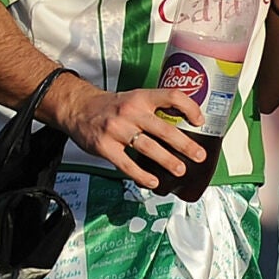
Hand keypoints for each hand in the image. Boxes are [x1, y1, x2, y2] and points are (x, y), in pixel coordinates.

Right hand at [52, 80, 206, 190]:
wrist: (78, 108)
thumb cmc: (110, 107)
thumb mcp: (134, 98)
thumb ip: (154, 110)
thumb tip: (183, 126)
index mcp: (141, 97)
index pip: (171, 96)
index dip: (189, 108)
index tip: (200, 121)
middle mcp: (130, 112)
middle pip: (164, 129)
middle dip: (185, 144)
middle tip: (198, 155)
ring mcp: (117, 129)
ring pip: (148, 148)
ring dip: (167, 160)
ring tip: (180, 170)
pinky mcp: (105, 146)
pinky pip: (127, 164)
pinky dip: (141, 175)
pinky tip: (153, 181)